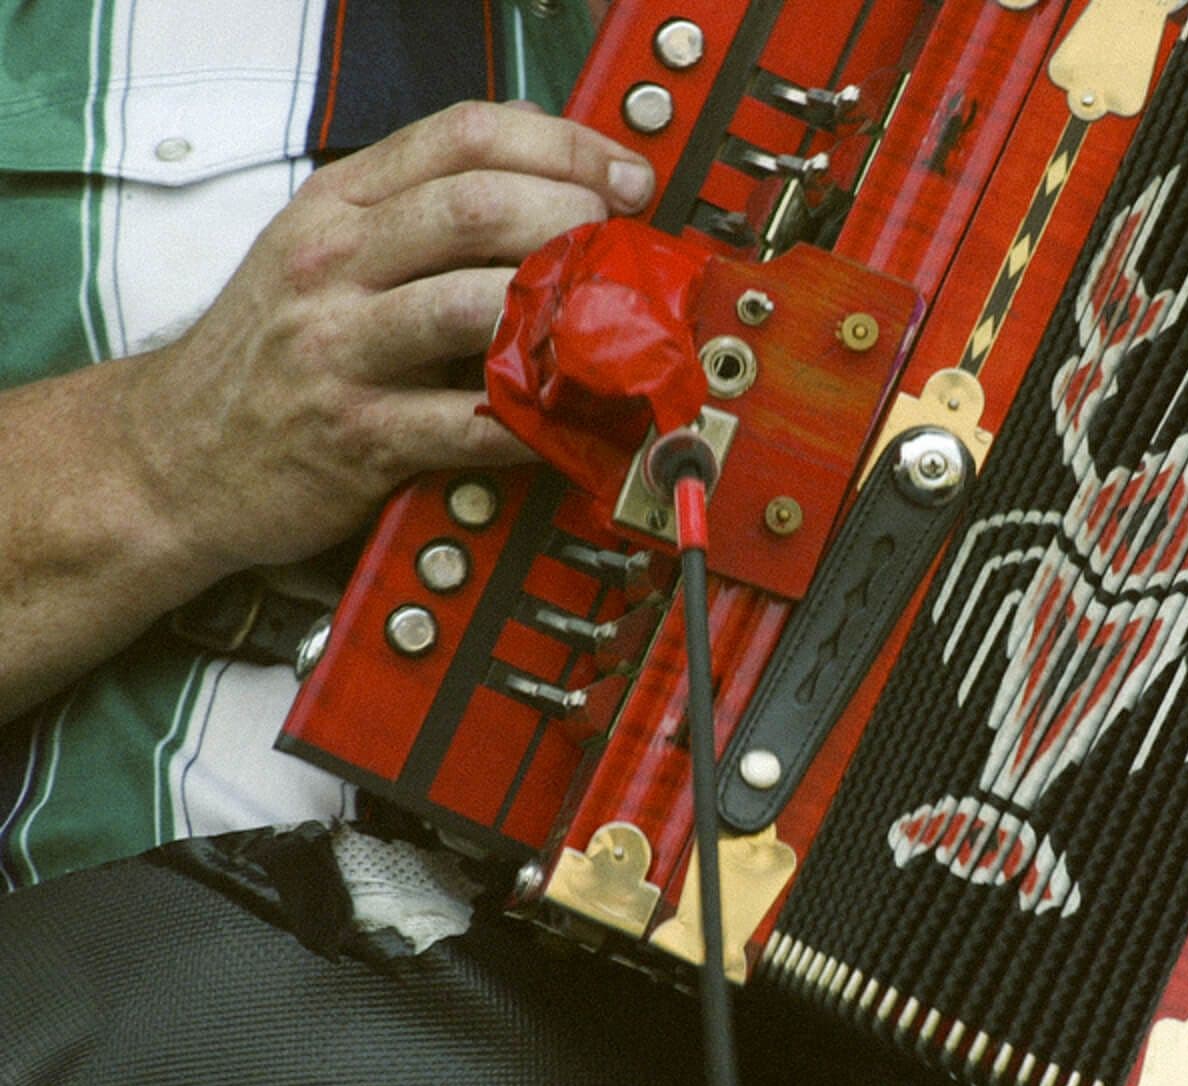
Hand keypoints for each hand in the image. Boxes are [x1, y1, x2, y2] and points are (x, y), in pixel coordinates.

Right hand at [115, 100, 655, 583]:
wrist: (175, 457)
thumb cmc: (272, 350)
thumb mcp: (324, 249)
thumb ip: (421, 207)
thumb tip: (546, 163)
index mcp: (338, 204)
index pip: (462, 136)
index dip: (563, 146)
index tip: (623, 176)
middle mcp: (334, 265)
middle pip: (476, 206)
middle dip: (571, 217)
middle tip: (617, 247)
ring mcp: (342, 350)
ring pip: (472, 305)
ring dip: (560, 310)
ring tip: (607, 323)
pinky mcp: (359, 437)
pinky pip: (470, 421)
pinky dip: (537, 419)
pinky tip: (573, 414)